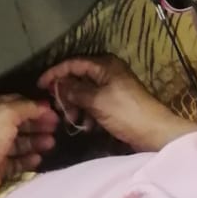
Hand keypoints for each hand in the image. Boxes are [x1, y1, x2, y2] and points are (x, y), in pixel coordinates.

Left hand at [0, 96, 57, 197]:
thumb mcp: (9, 111)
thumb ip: (27, 107)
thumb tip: (43, 104)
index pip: (17, 104)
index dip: (34, 106)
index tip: (51, 111)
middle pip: (20, 124)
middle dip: (38, 125)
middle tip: (55, 128)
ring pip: (20, 143)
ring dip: (36, 142)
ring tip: (51, 144)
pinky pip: (17, 161)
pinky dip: (28, 159)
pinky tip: (38, 159)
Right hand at [38, 55, 193, 151]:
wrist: (155, 133)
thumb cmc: (126, 112)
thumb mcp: (97, 101)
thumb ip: (75, 91)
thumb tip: (58, 85)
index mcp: (103, 64)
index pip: (72, 63)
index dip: (54, 73)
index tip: (40, 86)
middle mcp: (107, 72)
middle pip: (78, 78)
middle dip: (67, 95)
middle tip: (59, 110)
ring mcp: (112, 88)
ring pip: (85, 93)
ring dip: (77, 107)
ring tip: (74, 122)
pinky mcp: (116, 103)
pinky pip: (95, 104)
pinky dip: (88, 114)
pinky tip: (87, 127)